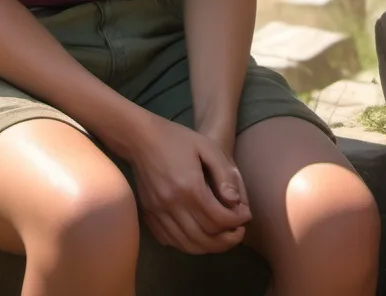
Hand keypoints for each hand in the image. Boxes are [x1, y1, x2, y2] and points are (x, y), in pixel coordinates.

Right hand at [126, 114, 250, 254]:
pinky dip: (187, 244)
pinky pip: (170, 241)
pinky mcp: (149, 215)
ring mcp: (158, 213)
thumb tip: (235, 202)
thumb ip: (224, 173)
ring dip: (209, 246)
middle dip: (227, 240)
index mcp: (190, 187)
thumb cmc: (177, 139)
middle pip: (205, 239)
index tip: (245, 216)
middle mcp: (173, 205)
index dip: (237, 221)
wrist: (140, 138)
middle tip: (238, 232)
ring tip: (221, 236)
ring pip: (188, 245)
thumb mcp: (207, 146)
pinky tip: (197, 234)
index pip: (219, 219)